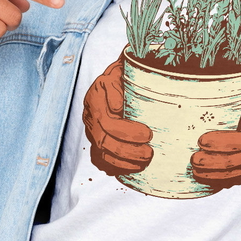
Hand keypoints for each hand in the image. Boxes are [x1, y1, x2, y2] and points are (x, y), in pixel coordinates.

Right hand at [83, 59, 152, 176]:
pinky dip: (116, 168)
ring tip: (145, 162)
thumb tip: (116, 108)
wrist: (121, 75)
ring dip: (123, 163)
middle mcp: (91, 117)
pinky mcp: (98, 141)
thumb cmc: (126, 74)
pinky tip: (132, 169)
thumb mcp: (122, 72)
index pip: (107, 123)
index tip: (149, 134)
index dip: (127, 132)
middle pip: (103, 142)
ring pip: (100, 155)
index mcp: (95, 100)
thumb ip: (116, 87)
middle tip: (150, 153)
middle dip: (127, 152)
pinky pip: (101, 161)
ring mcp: (93, 131)